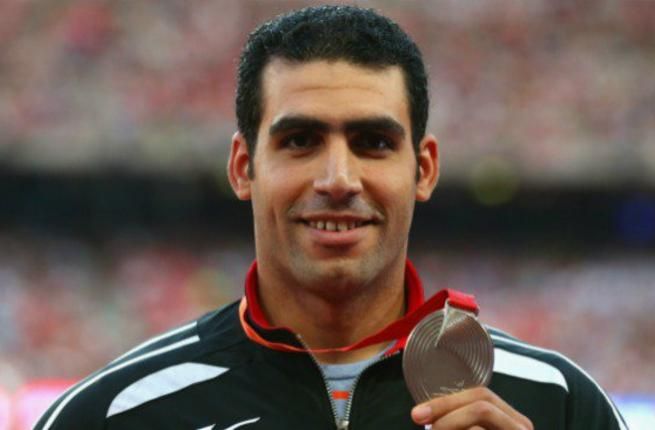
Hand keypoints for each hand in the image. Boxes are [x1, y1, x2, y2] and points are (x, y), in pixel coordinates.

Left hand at [410, 387, 532, 429]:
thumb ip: (459, 422)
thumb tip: (426, 416)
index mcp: (509, 420)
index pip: (480, 396)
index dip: (446, 401)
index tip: (418, 413)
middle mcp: (521, 425)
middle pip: (481, 400)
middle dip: (445, 405)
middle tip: (419, 418)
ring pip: (481, 411)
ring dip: (450, 422)